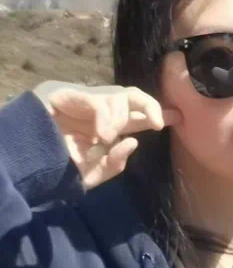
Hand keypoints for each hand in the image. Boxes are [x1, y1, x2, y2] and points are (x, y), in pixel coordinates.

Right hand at [34, 81, 181, 189]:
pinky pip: (98, 100)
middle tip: (157, 123)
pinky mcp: (64, 92)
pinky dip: (105, 118)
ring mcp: (79, 100)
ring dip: (120, 118)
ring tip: (105, 138)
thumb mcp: (89, 174)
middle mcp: (95, 111)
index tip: (177, 118)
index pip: (134, 115)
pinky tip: (99, 134)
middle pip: (132, 95)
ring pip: (119, 95)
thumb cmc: (52, 170)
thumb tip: (132, 142)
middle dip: (150, 106)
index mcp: (102, 128)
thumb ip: (112, 163)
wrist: (19, 167)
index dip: (156, 113)